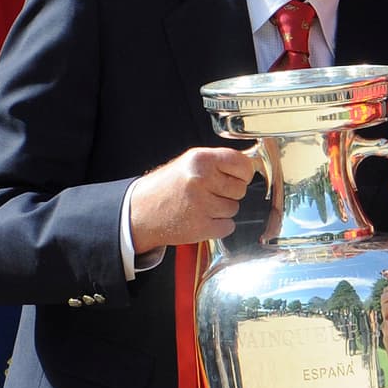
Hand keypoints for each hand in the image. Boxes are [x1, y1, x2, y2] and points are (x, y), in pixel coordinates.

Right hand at [129, 146, 255, 252]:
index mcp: (200, 159)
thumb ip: (218, 163)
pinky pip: (228, 226)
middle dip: (229, 193)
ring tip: (200, 206)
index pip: (243, 164)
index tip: (237, 177)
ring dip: (222, 210)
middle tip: (208, 193)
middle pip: (240, 189)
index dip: (243, 173)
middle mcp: (201, 180)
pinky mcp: (200, 227)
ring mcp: (201, 205)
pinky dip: (218, 226)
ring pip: (234, 209)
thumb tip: (249, 167)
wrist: (139, 212)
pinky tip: (201, 218)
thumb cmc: (166, 187)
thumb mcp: (189, 163)